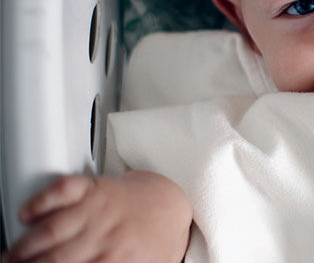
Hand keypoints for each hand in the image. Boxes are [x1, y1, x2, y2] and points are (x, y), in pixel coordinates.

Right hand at [5, 171, 191, 262]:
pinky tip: (27, 215)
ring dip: (26, 245)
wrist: (168, 203)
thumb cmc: (153, 240)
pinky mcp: (92, 187)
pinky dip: (41, 201)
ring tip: (11, 256)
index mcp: (122, 260)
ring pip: (53, 229)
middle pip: (58, 258)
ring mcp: (99, 209)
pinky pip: (62, 190)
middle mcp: (108, 234)